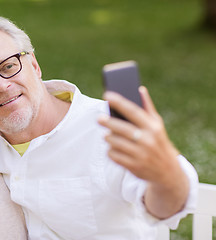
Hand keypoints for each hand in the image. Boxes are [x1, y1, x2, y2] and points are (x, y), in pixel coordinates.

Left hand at [98, 86, 188, 217]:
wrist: (167, 172)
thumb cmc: (158, 142)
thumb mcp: (157, 125)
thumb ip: (147, 107)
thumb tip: (140, 89)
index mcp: (153, 127)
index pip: (134, 111)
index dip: (120, 102)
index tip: (107, 95)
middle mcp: (148, 140)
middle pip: (122, 129)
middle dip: (108, 122)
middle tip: (99, 118)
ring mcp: (141, 154)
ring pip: (115, 143)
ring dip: (108, 138)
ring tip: (107, 135)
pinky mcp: (134, 166)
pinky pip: (114, 156)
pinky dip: (111, 151)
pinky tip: (113, 148)